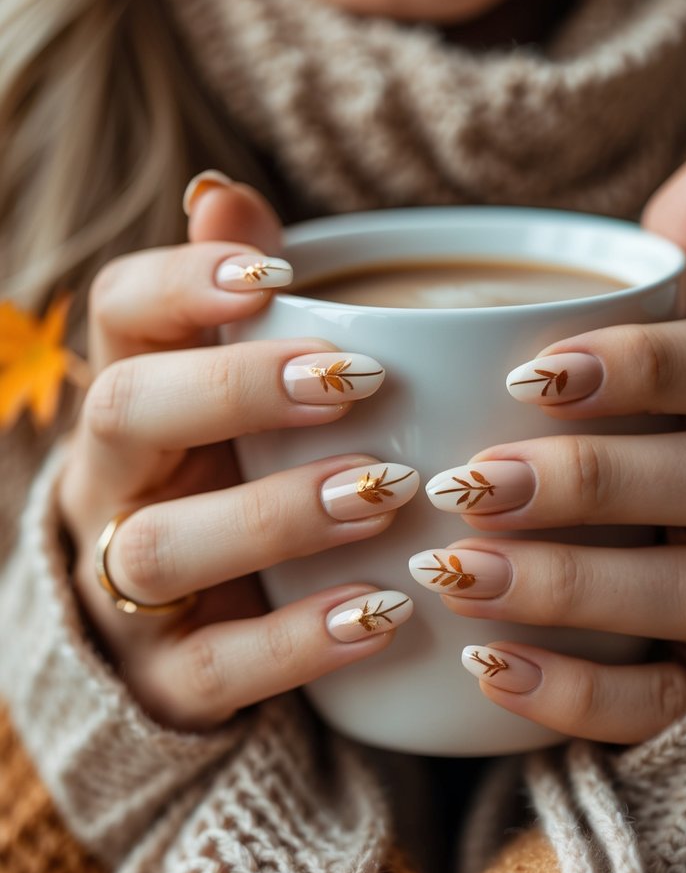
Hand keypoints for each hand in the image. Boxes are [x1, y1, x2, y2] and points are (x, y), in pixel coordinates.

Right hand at [58, 175, 415, 730]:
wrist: (190, 629)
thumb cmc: (233, 477)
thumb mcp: (236, 394)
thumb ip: (237, 303)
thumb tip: (223, 194)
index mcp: (137, 393)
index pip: (120, 312)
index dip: (183, 283)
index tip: (275, 278)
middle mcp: (112, 480)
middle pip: (126, 412)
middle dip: (235, 388)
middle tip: (355, 380)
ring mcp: (124, 584)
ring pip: (161, 545)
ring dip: (277, 515)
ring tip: (387, 495)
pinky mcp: (161, 679)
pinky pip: (211, 666)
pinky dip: (298, 643)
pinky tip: (384, 614)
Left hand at [416, 159, 685, 744]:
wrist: (656, 582)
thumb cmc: (646, 441)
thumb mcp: (660, 365)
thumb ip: (675, 286)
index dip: (642, 363)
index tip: (529, 371)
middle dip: (588, 479)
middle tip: (464, 483)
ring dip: (570, 585)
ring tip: (453, 572)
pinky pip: (664, 703)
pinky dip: (577, 693)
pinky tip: (484, 666)